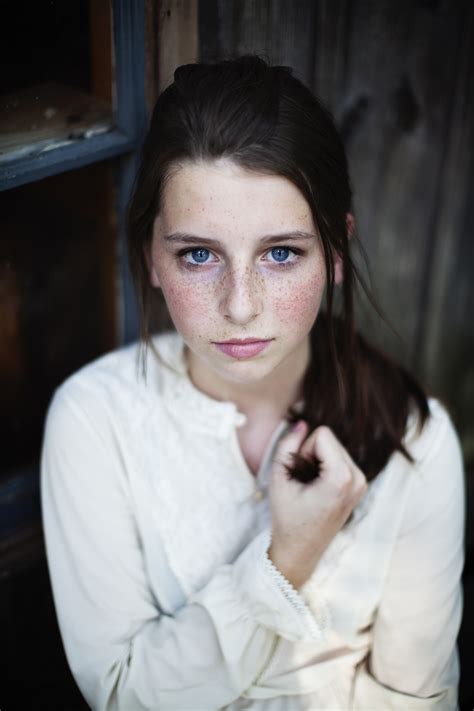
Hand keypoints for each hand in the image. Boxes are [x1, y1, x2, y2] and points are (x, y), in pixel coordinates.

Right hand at [268, 421, 367, 588]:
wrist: (300, 550)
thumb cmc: (287, 517)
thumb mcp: (279, 479)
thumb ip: (287, 445)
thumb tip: (301, 423)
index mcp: (342, 478)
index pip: (323, 434)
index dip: (304, 449)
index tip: (300, 474)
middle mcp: (359, 479)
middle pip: (331, 439)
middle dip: (312, 453)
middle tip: (303, 482)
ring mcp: (362, 483)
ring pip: (335, 447)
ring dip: (318, 460)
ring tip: (310, 486)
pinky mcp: (360, 485)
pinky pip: (340, 458)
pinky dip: (326, 466)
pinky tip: (318, 488)